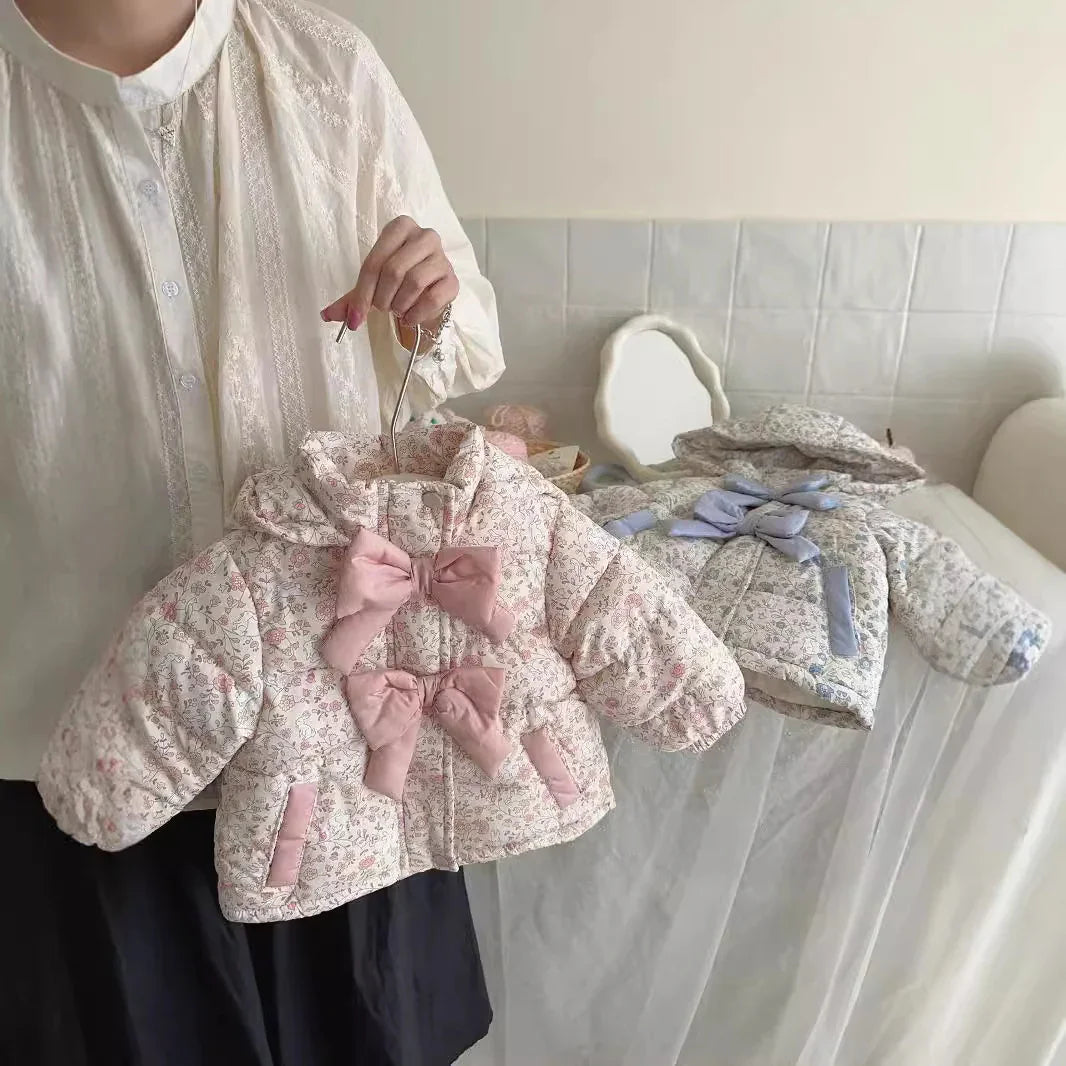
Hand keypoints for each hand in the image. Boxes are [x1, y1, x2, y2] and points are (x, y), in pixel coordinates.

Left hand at [321, 216, 458, 334]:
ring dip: (400, 305)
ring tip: (398, 310)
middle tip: (383, 308)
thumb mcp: (371, 287)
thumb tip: (326, 315)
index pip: (375, 260)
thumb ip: (350, 299)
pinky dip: (417, 314)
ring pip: (414, 282)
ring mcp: (442, 257)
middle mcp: (424, 236)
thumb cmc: (397, 284)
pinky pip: (432, 298)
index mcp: (400, 227)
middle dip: (382, 298)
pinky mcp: (453, 280)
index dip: (362, 293)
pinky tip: (411, 317)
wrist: (427, 295)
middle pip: (394, 270)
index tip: (355, 318)